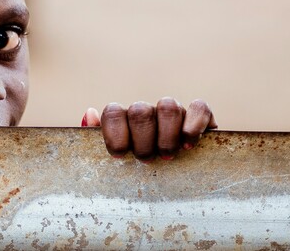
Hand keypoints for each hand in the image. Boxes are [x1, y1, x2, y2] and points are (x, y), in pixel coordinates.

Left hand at [82, 98, 215, 160]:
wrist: (180, 182)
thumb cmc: (139, 173)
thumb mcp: (118, 162)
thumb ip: (97, 140)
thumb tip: (89, 114)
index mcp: (125, 120)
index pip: (113, 112)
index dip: (115, 133)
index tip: (120, 155)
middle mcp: (148, 111)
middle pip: (141, 112)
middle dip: (143, 141)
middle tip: (147, 160)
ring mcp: (174, 111)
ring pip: (168, 106)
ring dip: (167, 136)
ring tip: (168, 156)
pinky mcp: (200, 115)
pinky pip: (199, 107)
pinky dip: (193, 125)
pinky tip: (189, 145)